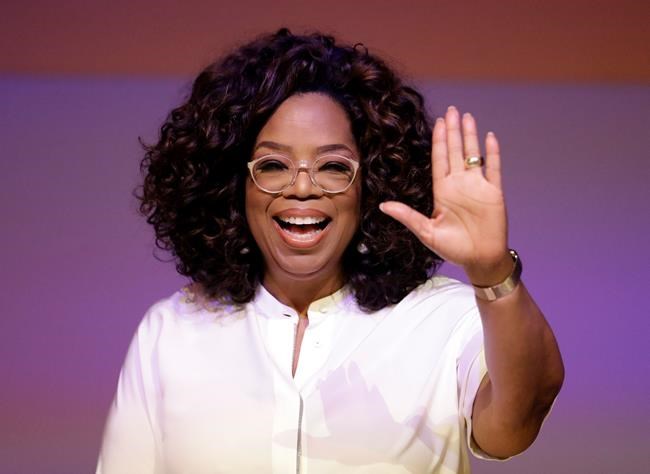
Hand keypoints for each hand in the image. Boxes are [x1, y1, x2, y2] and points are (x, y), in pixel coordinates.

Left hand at [380, 106, 511, 285]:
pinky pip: (494, 168)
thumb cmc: (453, 248)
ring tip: (467, 117)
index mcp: (442, 190)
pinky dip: (492, 153)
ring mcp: (477, 186)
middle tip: (451, 110)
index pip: (440, 159)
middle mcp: (459, 184)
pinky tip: (489, 137)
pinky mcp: (494, 192)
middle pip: (455, 151)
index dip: (439, 140)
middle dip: (453, 131)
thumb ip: (407, 216)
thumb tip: (382, 206)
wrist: (480, 259)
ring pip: (473, 154)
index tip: (438, 123)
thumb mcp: (426, 231)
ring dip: (470, 136)